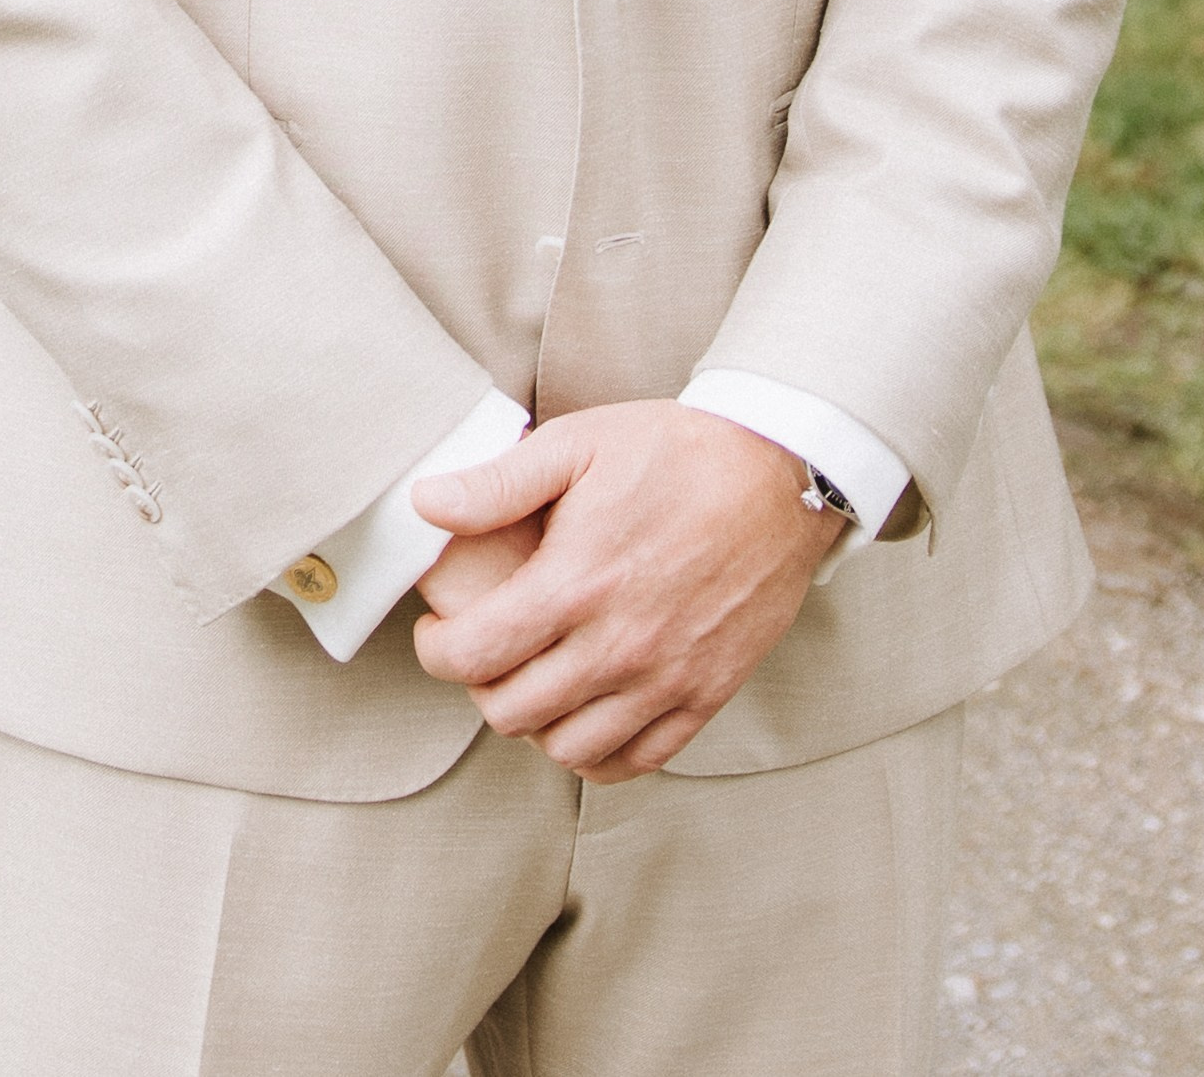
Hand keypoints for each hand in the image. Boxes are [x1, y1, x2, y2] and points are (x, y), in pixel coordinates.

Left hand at [410, 403, 844, 782]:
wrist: (777, 472)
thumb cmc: (673, 451)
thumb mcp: (577, 444)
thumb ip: (497, 483)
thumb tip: (425, 503)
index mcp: (576, 582)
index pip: (476, 654)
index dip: (437, 652)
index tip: (436, 634)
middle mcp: (618, 644)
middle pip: (513, 712)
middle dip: (480, 686)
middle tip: (482, 652)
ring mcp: (666, 678)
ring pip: (569, 748)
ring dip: (535, 723)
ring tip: (531, 680)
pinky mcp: (707, 695)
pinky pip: (637, 760)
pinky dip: (598, 750)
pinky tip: (584, 712)